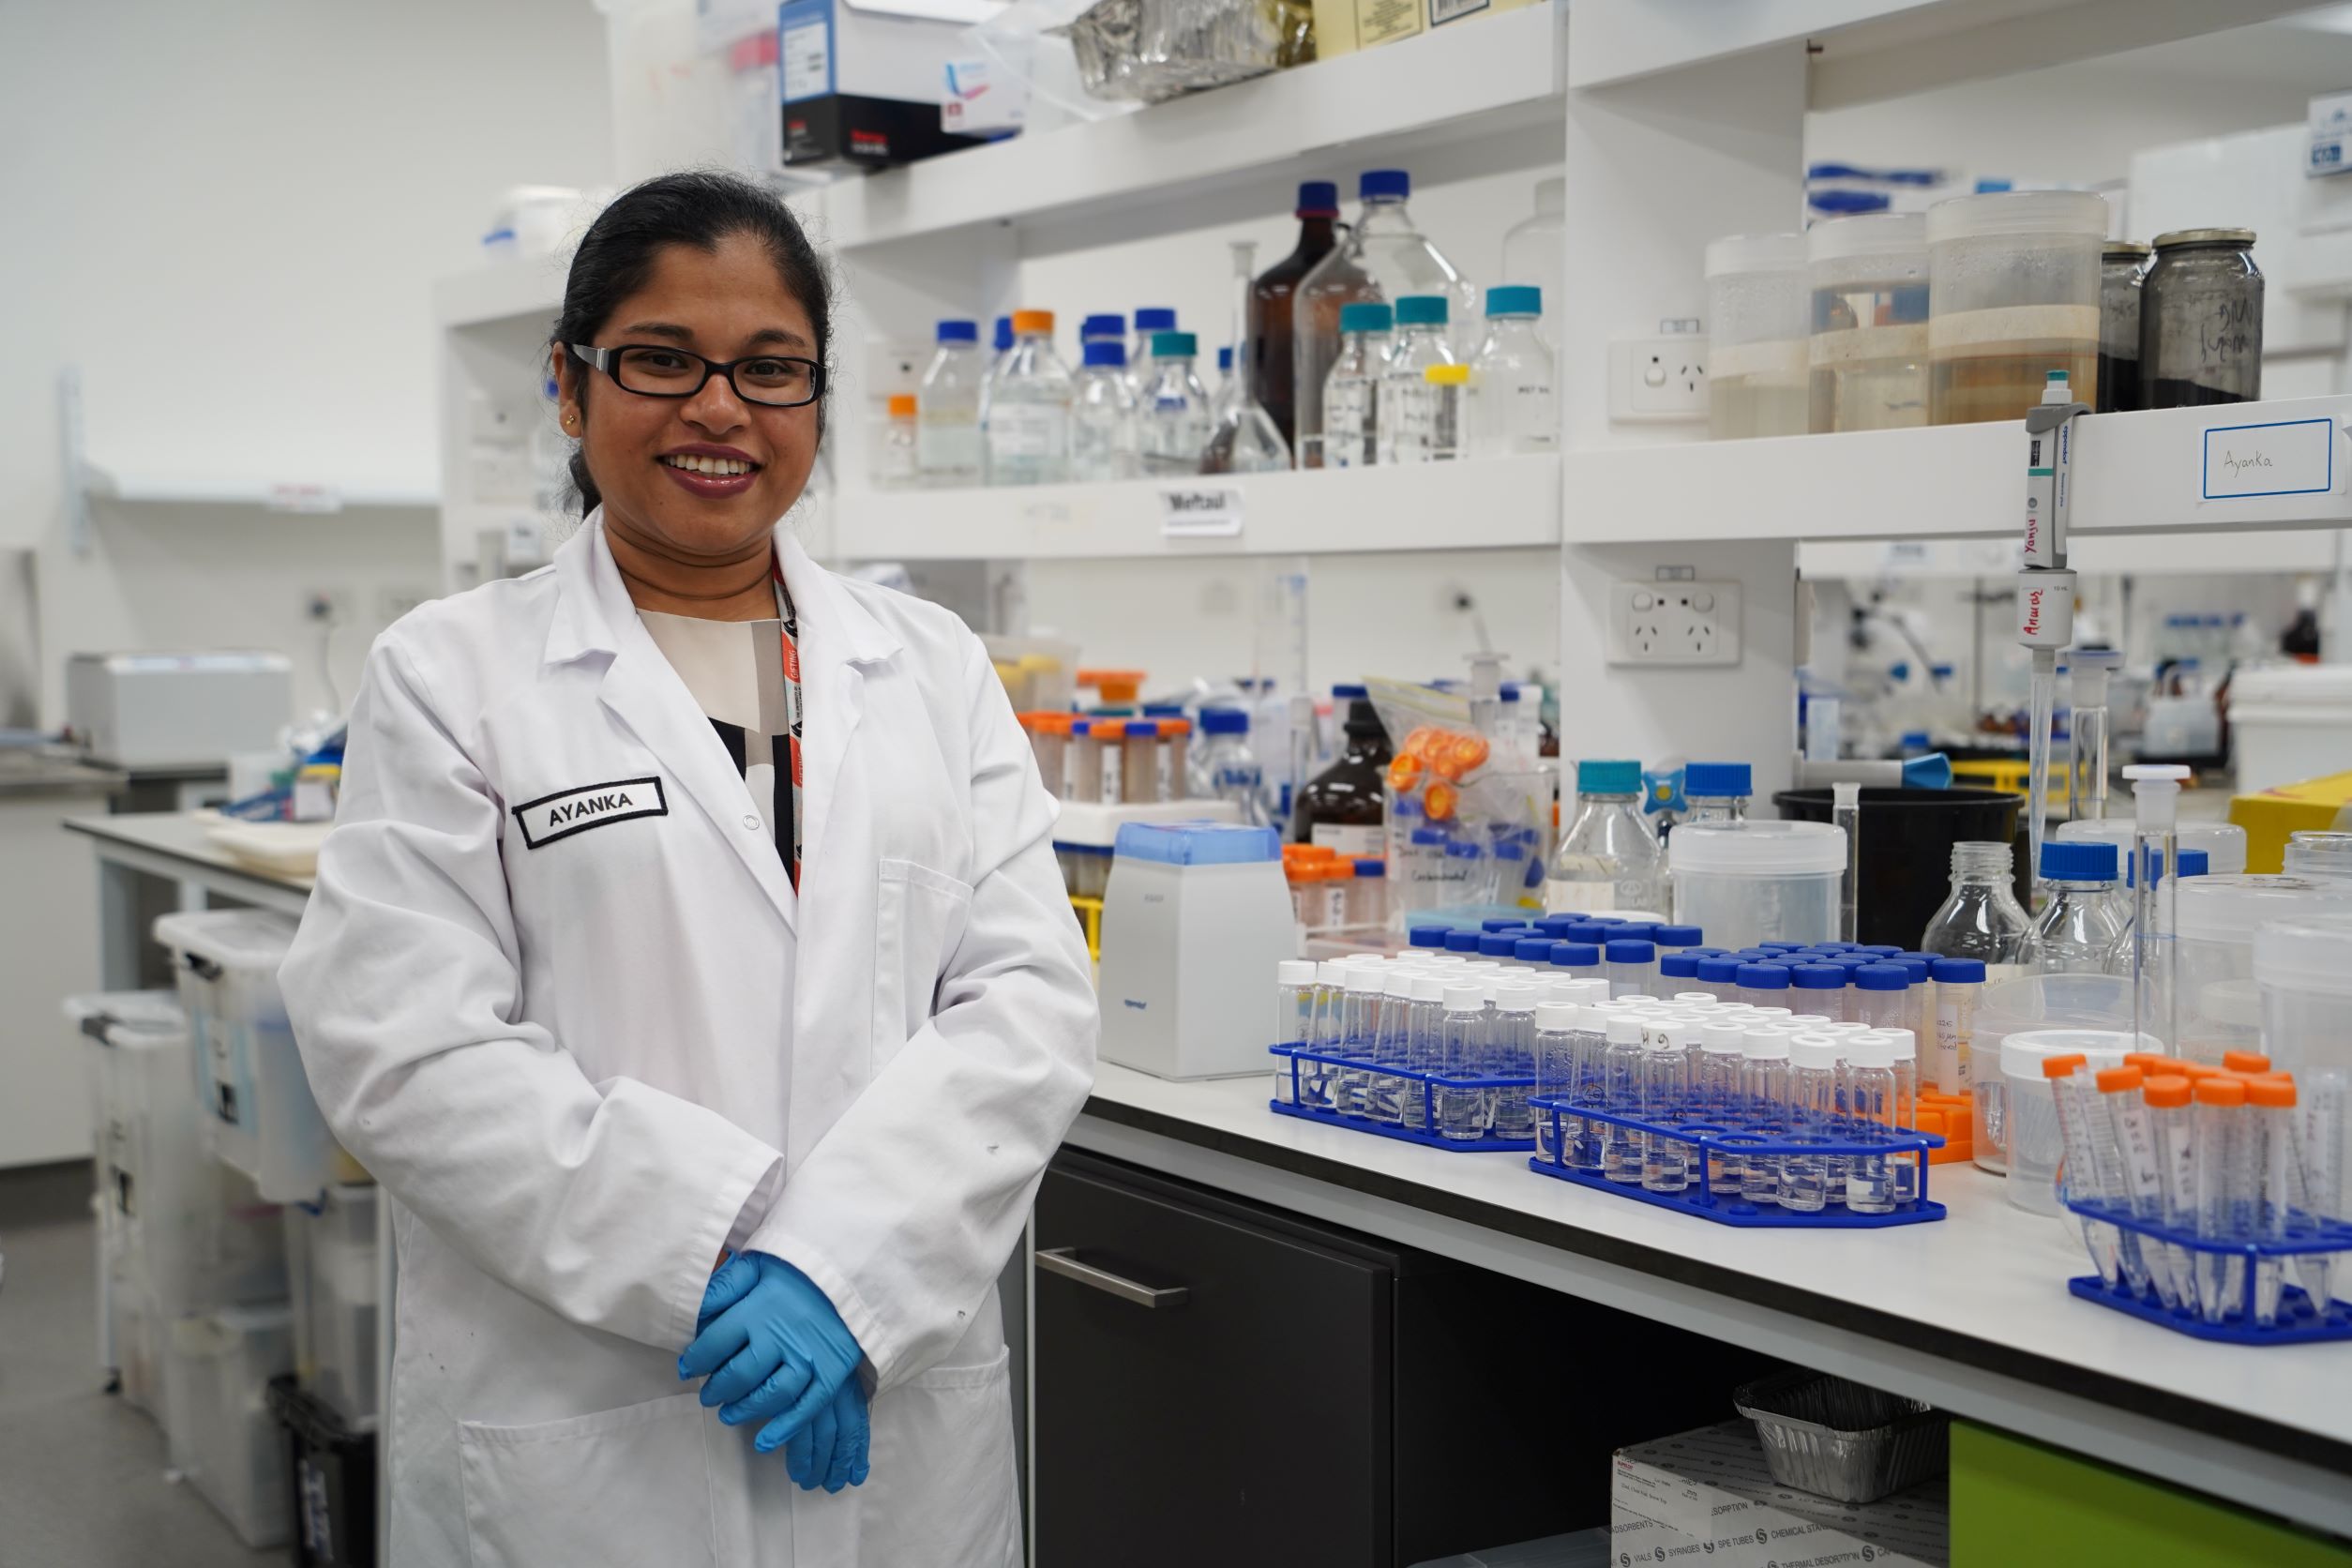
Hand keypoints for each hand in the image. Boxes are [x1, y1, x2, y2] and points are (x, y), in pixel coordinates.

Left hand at [679, 1252, 870, 1490]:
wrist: (852, 1271)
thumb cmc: (798, 1270)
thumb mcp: (757, 1264)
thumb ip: (725, 1287)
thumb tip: (693, 1312)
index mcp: (759, 1308)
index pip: (715, 1343)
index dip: (695, 1359)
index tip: (686, 1367)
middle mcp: (783, 1336)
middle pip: (741, 1374)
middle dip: (717, 1389)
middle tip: (707, 1395)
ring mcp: (810, 1356)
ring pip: (772, 1395)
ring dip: (745, 1410)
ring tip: (728, 1414)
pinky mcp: (833, 1371)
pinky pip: (808, 1406)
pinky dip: (785, 1427)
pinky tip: (765, 1442)